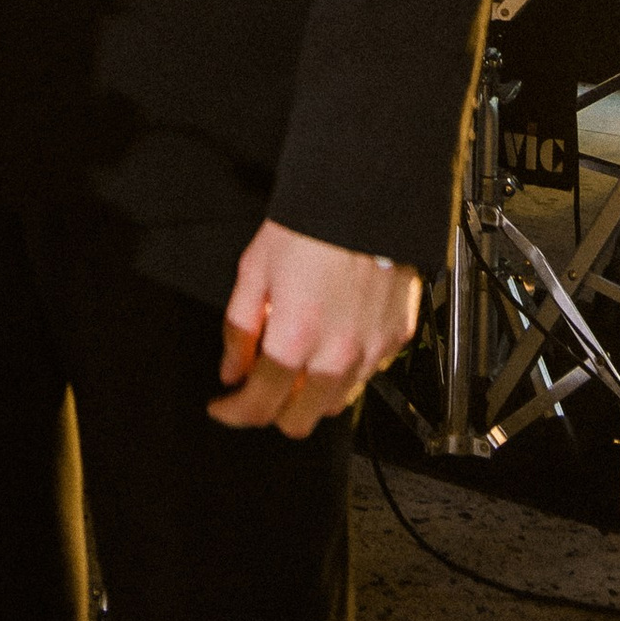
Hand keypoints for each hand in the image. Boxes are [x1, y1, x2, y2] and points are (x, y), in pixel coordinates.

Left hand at [210, 220, 419, 435]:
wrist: (365, 198)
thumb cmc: (310, 226)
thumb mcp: (254, 269)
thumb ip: (238, 328)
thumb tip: (232, 370)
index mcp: (294, 339)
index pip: (260, 405)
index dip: (234, 412)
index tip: (224, 406)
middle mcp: (335, 356)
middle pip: (299, 422)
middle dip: (272, 411)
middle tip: (259, 386)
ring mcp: (370, 353)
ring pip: (334, 405)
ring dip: (309, 396)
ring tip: (296, 360)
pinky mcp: (395, 340)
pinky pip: (364, 377)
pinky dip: (343, 372)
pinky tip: (330, 342)